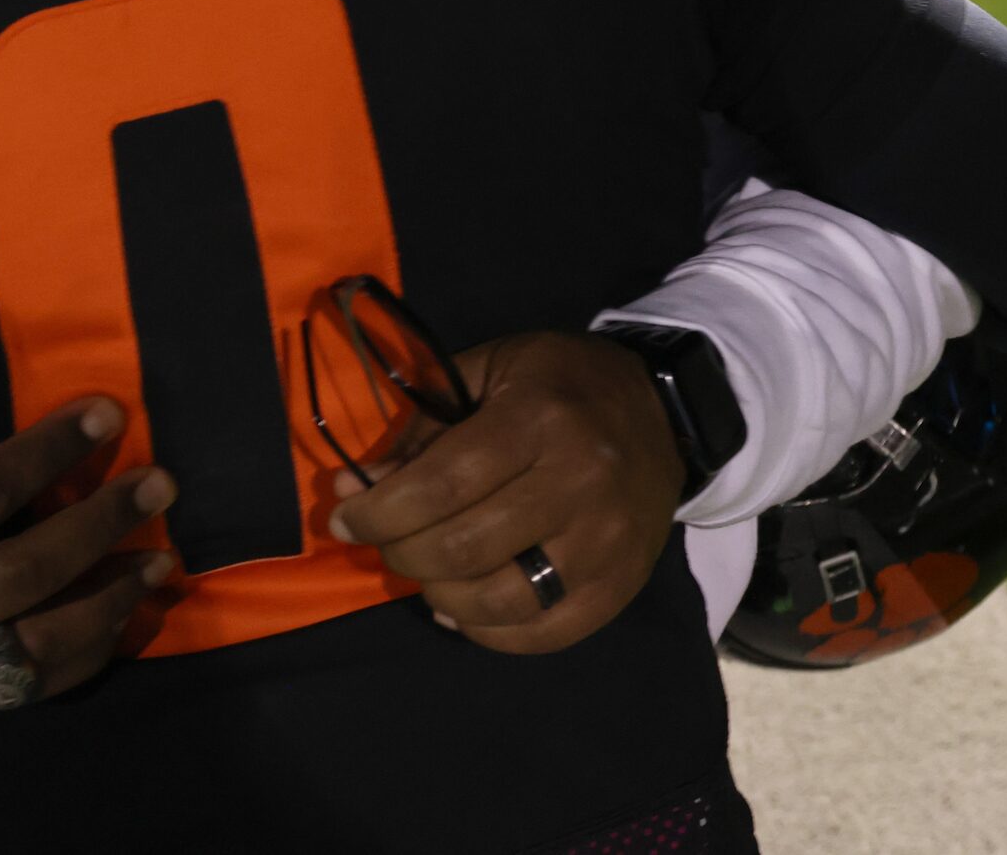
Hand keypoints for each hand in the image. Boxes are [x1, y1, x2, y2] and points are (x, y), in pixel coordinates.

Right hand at [0, 373, 174, 700]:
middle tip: (160, 481)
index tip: (105, 412)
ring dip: (112, 601)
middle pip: (29, 575)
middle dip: (101, 525)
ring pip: (45, 646)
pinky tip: (134, 612)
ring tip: (164, 556)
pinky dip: (94, 654)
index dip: (48, 453)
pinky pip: (39, 684)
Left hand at [328, 330, 684, 654]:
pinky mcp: (620, 587)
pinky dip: (488, 632)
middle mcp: (577, 483)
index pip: (442, 483)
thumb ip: (422, 426)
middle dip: (401, 551)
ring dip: (439, 595)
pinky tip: (461, 608)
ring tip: (423, 572)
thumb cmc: (560, 382)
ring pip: (500, 600)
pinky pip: (542, 634)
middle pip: (464, 547)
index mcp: (539, 418)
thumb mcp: (490, 372)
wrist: (663, 411)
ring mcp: (604, 543)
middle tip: (381, 541)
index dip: (380, 510)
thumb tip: (352, 486)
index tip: (343, 518)